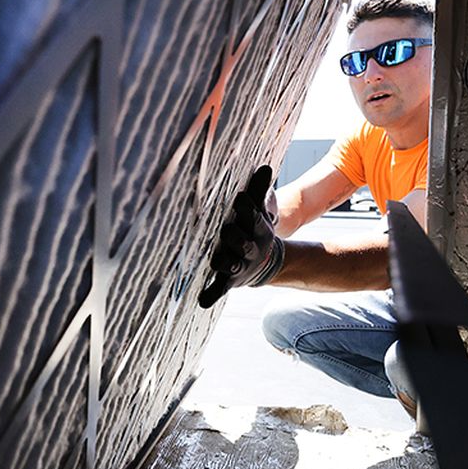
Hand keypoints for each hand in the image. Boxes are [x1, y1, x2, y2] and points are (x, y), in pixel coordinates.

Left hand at [197, 164, 283, 307]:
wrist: (263, 262)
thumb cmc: (254, 229)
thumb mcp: (260, 212)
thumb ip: (259, 191)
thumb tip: (265, 166)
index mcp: (258, 230)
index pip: (253, 219)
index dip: (247, 210)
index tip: (239, 198)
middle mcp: (249, 249)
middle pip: (243, 243)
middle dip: (235, 237)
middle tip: (225, 229)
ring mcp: (239, 265)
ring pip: (232, 265)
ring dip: (225, 263)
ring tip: (216, 261)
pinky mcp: (228, 280)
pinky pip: (219, 288)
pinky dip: (212, 295)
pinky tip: (203, 302)